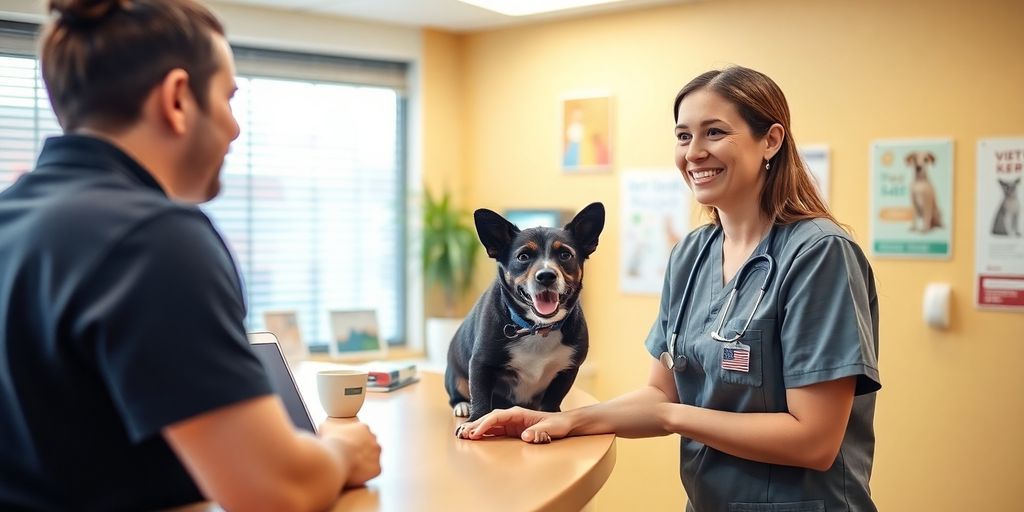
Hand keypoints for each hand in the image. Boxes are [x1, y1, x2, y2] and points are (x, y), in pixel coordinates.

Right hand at [320, 421, 381, 486]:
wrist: (334, 459)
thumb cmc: (330, 444)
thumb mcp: (325, 428)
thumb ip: (328, 426)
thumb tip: (324, 427)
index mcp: (363, 428)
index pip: (361, 434)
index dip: (352, 442)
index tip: (345, 448)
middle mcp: (374, 439)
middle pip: (369, 446)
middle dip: (361, 452)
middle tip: (348, 458)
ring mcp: (377, 454)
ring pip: (372, 459)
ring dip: (364, 462)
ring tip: (351, 467)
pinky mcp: (377, 468)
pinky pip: (372, 472)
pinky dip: (365, 474)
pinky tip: (355, 475)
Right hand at [455, 406, 571, 443]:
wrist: (565, 423)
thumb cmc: (558, 424)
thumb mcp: (551, 429)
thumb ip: (539, 432)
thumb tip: (525, 436)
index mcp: (518, 413)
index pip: (497, 417)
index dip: (485, 424)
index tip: (476, 434)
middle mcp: (512, 416)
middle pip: (489, 419)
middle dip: (475, 426)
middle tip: (461, 435)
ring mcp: (511, 422)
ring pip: (489, 424)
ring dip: (476, 429)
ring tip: (462, 436)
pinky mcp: (511, 429)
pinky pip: (494, 430)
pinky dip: (483, 433)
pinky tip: (474, 438)